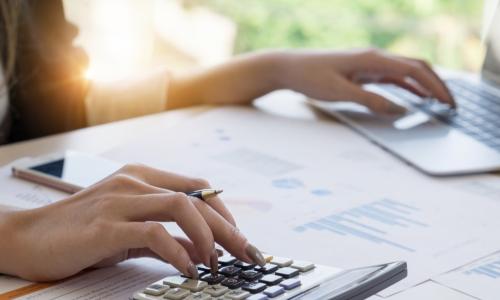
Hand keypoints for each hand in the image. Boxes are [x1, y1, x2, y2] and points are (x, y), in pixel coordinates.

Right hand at [0, 164, 264, 281]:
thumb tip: (199, 251)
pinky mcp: (105, 225)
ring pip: (182, 206)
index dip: (225, 212)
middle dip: (230, 228)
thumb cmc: (80, 231)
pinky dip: (178, 251)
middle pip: (198, 198)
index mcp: (143, 177)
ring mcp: (120, 200)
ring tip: (217, 262)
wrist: (28, 237)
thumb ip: (163, 234)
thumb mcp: (128, 228)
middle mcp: (134, 181)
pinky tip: (187, 268)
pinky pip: (153, 233)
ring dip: (209, 236)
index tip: (239, 238)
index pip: (199, 187)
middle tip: (248, 254)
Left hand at [278, 48, 454, 113]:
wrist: (288, 67)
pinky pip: (390, 77)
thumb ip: (371, 101)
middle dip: (436, 85)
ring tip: (438, 103)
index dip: (434, 87)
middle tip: (450, 105)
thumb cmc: (309, 76)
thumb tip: (398, 110)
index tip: (448, 103)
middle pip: (415, 67)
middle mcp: (374, 57)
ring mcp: (368, 63)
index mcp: (372, 59)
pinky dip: (406, 87)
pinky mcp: (361, 71)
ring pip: (405, 72)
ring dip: (423, 86)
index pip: (414, 71)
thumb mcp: (340, 92)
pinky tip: (413, 98)